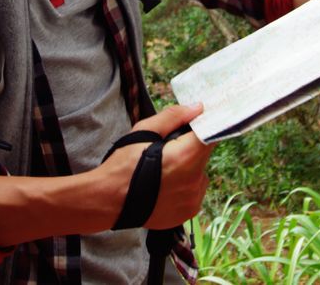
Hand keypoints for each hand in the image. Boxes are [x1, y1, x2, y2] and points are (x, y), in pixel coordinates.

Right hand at [101, 104, 213, 229]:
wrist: (107, 201)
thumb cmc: (122, 164)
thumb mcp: (144, 131)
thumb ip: (173, 117)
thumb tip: (197, 108)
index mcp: (186, 156)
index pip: (212, 134)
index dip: (205, 127)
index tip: (196, 124)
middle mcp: (195, 180)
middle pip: (204, 155)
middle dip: (191, 148)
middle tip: (167, 150)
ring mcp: (193, 199)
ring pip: (199, 174)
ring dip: (188, 169)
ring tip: (163, 171)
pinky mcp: (188, 212)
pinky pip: (193, 192)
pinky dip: (183, 187)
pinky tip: (164, 186)